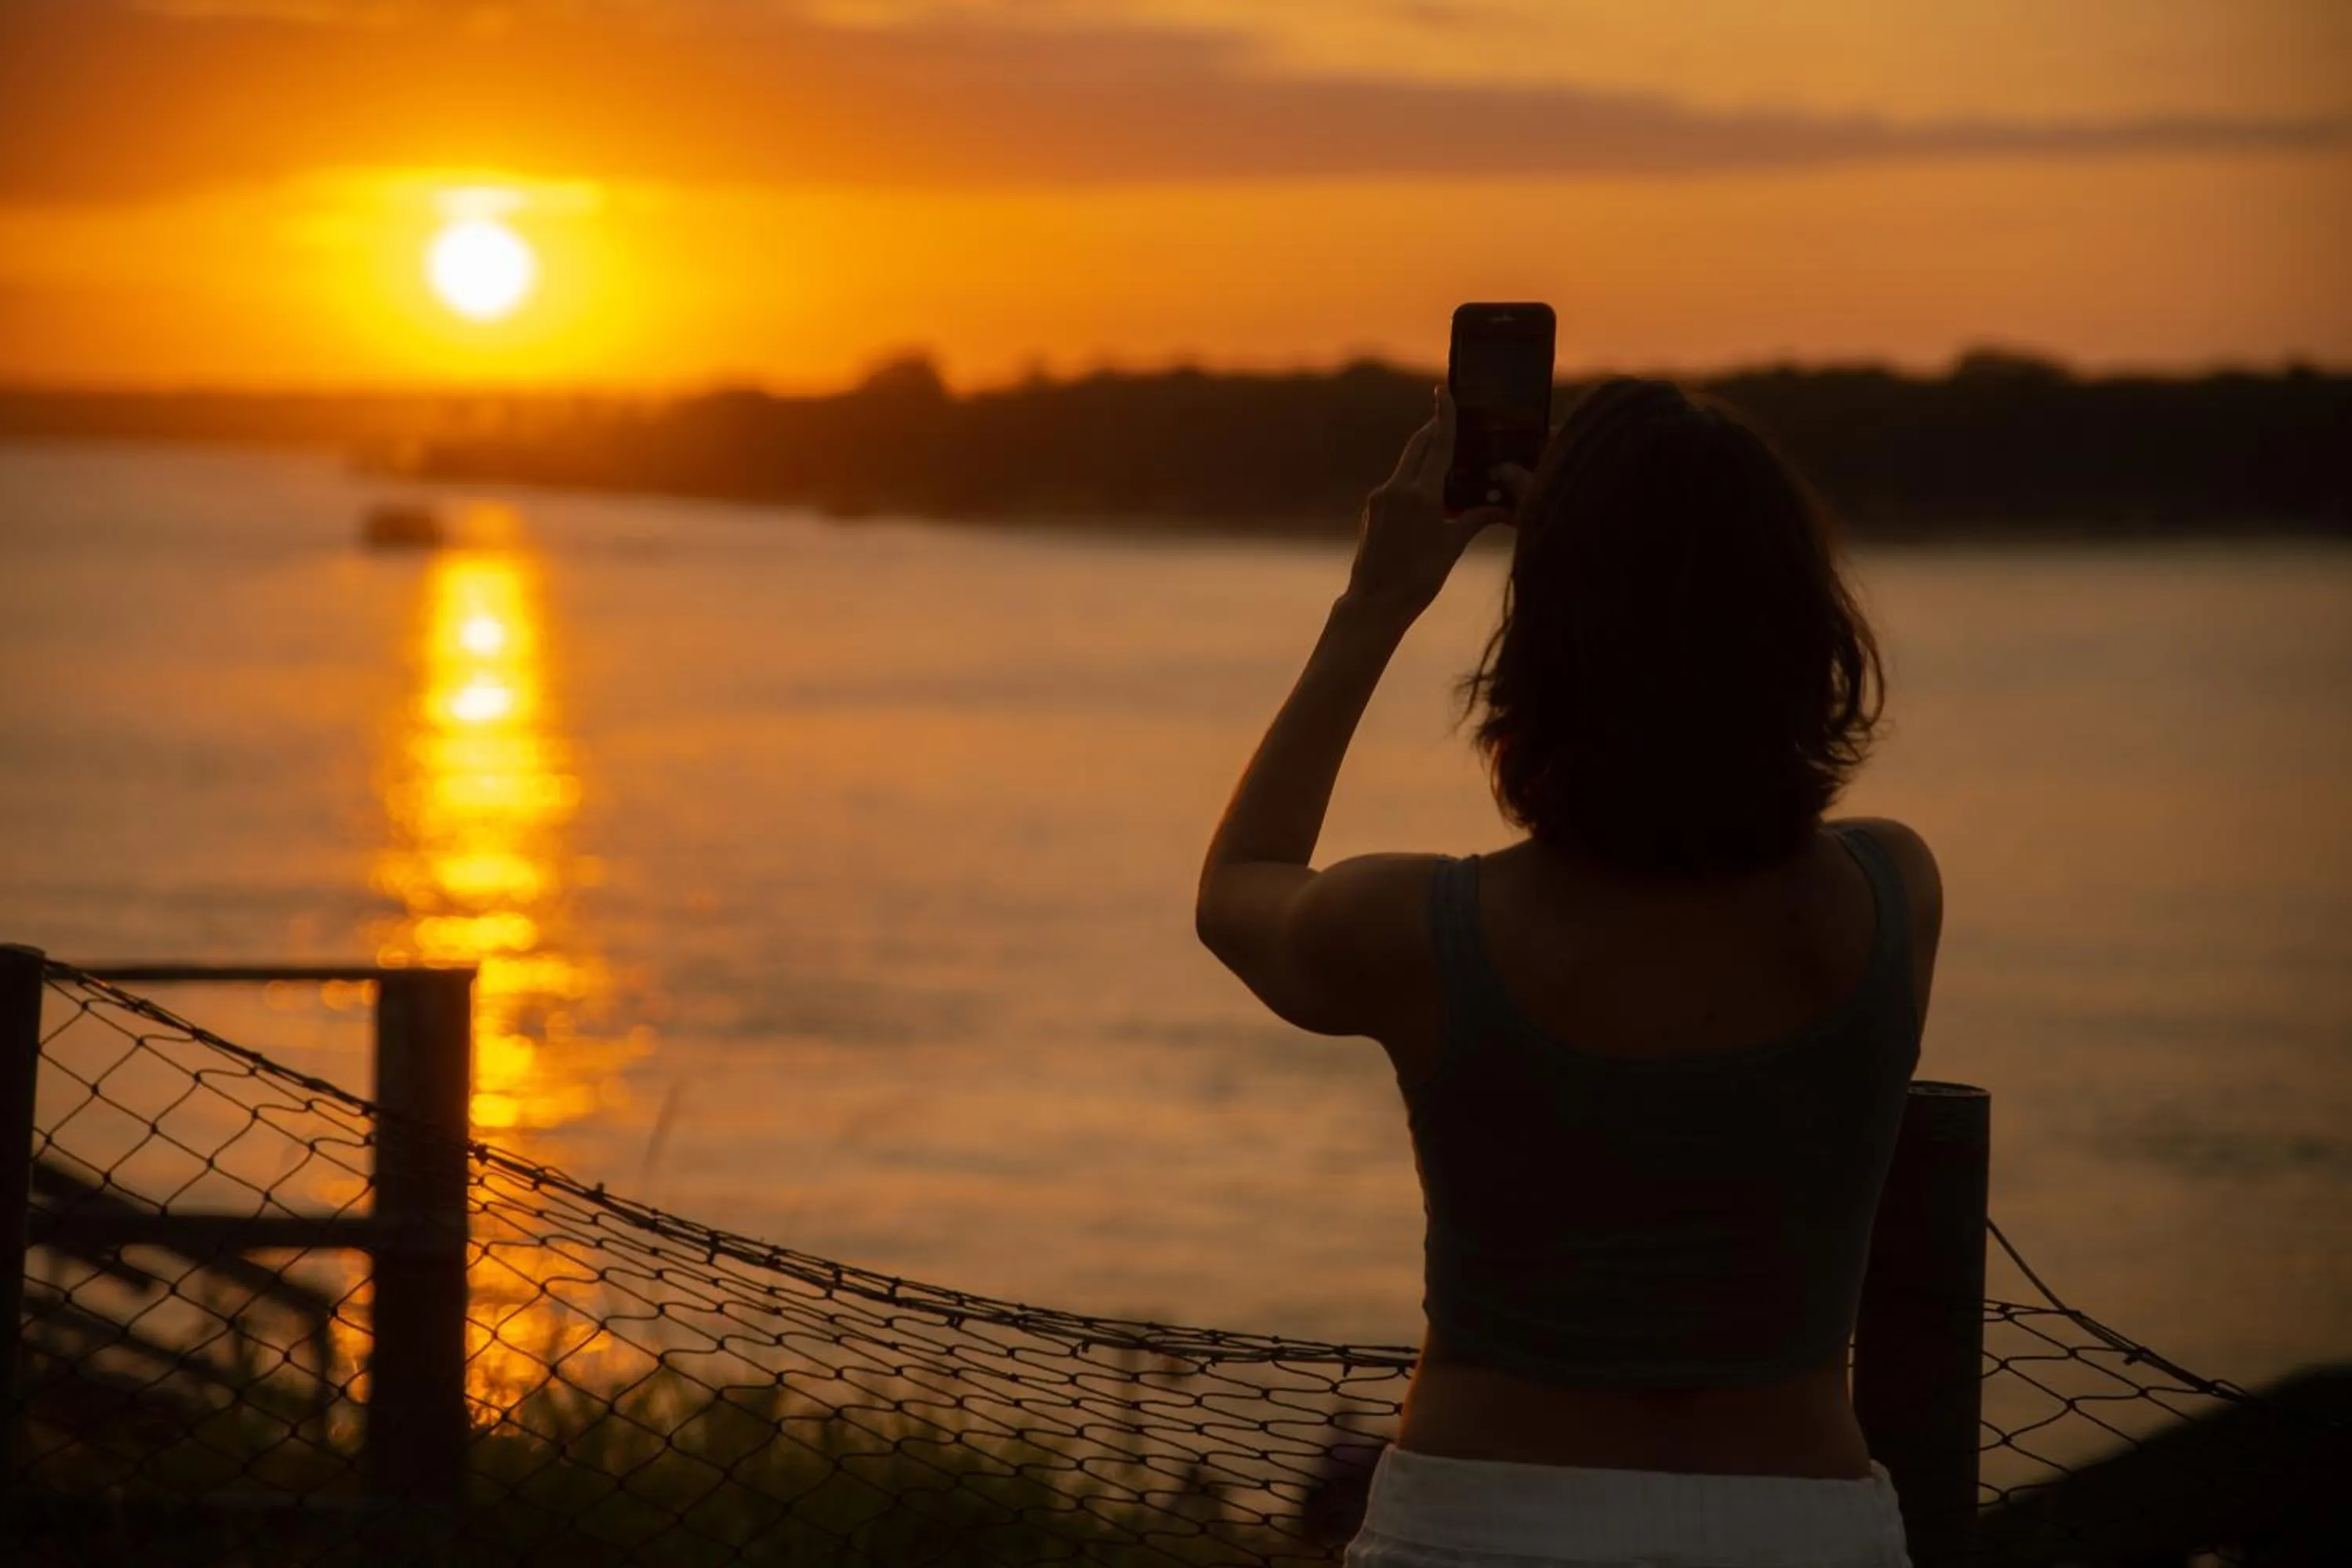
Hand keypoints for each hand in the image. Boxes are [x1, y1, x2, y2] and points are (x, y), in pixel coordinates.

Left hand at [1345, 385, 1518, 616]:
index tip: (1444, 390)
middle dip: (1436, 430)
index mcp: (1421, 495)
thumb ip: (1476, 518)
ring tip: (1447, 455)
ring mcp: (1380, 497)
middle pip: (1419, 446)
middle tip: (1452, 418)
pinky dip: (1414, 476)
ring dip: (1426, 454)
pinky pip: (1398, 482)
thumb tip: (1503, 506)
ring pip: (1408, 463)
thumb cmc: (1419, 578)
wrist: (1375, 602)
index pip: (1437, 445)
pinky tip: (1428, 487)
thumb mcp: (1453, 545)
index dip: (1444, 416)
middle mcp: (1397, 489)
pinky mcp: (1372, 507)